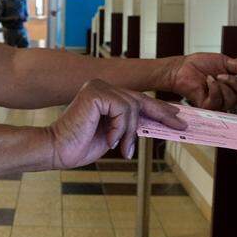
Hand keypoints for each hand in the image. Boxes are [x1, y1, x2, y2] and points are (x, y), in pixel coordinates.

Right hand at [47, 80, 185, 167]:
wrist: (57, 150)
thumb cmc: (80, 145)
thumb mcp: (114, 135)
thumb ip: (130, 126)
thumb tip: (154, 125)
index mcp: (105, 94)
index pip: (137, 99)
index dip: (159, 108)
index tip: (177, 117)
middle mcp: (101, 86)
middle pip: (140, 99)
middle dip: (161, 114)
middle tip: (179, 124)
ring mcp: (98, 87)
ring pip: (133, 108)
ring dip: (129, 133)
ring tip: (121, 149)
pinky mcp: (95, 93)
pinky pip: (123, 110)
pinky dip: (120, 129)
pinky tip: (108, 140)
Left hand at [162, 53, 236, 110]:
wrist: (182, 68)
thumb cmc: (200, 64)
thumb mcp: (224, 61)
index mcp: (236, 86)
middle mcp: (230, 96)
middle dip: (236, 82)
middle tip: (224, 74)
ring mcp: (220, 103)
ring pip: (232, 97)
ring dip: (222, 84)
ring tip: (213, 77)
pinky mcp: (209, 107)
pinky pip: (219, 99)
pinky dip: (214, 88)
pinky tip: (208, 82)